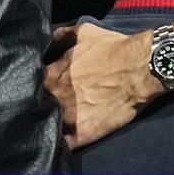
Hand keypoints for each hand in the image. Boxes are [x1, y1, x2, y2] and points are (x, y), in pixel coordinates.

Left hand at [44, 23, 159, 149]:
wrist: (140, 68)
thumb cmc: (112, 48)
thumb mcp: (83, 32)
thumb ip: (60, 37)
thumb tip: (47, 45)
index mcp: (52, 74)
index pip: (33, 84)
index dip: (36, 85)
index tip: (41, 85)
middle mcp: (56, 96)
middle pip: (39, 106)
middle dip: (42, 104)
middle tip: (51, 102)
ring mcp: (68, 117)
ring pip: (50, 125)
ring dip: (51, 122)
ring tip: (58, 120)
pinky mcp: (84, 134)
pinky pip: (66, 143)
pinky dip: (64, 141)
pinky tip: (68, 136)